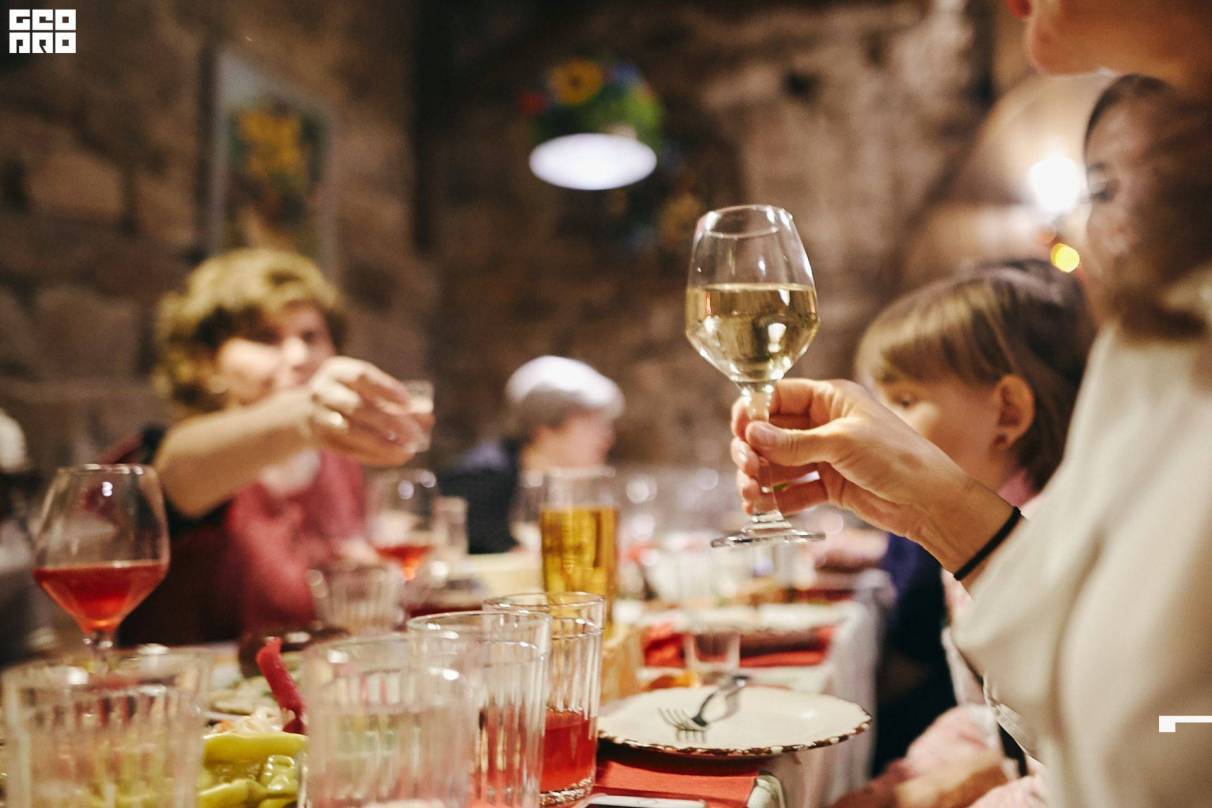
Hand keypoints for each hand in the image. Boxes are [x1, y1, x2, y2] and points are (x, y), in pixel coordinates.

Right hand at [305, 357, 430, 465]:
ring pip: (351, 432)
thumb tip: (429, 418)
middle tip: (416, 435)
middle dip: (391, 422)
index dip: (385, 388)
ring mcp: (319, 416)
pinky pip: (349, 450)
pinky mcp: (321, 440)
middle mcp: (323, 391)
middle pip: (358, 407)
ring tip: (408, 452)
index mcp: (337, 371)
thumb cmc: (349, 396)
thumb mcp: (366, 390)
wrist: (304, 413)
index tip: (407, 402)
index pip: (362, 376)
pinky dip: (374, 455)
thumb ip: (397, 402)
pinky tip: (395, 458)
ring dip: (382, 444)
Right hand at [730, 379, 1010, 569]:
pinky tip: (762, 508)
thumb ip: (794, 442)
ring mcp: (825, 455)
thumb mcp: (842, 443)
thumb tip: (751, 435)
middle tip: (747, 470)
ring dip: (760, 478)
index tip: (739, 433)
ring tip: (751, 496)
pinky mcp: (829, 484)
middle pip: (771, 432)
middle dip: (752, 451)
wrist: (931, 501)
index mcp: (829, 399)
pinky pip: (793, 489)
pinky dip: (776, 498)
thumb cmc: (896, 457)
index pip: (777, 397)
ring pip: (778, 463)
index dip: (753, 412)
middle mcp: (823, 423)